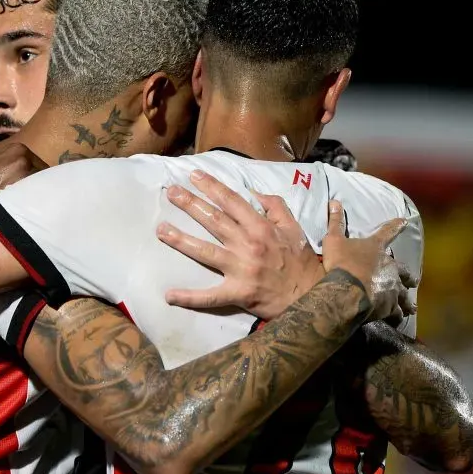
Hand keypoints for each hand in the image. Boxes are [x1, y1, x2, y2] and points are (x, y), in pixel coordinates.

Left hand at [155, 170, 323, 318]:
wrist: (311, 295)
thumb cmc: (300, 261)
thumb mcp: (294, 227)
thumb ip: (275, 207)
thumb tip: (254, 192)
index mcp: (261, 227)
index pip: (232, 201)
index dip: (212, 187)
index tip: (194, 176)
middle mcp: (248, 244)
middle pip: (214, 220)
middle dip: (191, 204)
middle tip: (171, 192)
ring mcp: (241, 269)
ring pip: (205, 251)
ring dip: (181, 240)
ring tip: (161, 230)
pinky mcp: (238, 293)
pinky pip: (210, 296)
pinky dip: (190, 297)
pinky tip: (170, 295)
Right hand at [321, 201, 416, 324]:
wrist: (347, 289)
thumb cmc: (341, 262)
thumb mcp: (334, 239)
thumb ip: (335, 222)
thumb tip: (334, 201)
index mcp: (376, 248)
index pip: (388, 232)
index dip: (396, 225)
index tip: (405, 221)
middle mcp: (389, 267)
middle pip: (403, 271)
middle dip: (408, 276)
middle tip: (413, 281)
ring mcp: (392, 287)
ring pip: (404, 295)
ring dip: (407, 301)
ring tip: (411, 309)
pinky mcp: (390, 305)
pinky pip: (396, 312)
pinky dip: (396, 316)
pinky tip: (397, 320)